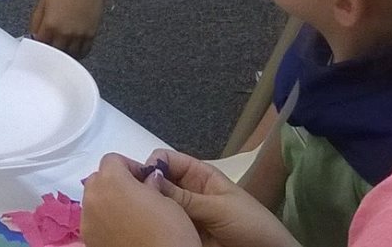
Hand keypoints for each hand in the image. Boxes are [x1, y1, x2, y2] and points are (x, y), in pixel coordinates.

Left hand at [30, 0, 107, 55]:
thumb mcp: (43, 2)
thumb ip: (35, 21)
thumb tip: (33, 35)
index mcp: (50, 25)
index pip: (40, 46)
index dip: (37, 47)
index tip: (37, 47)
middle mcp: (64, 33)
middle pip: (54, 54)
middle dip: (49, 52)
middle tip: (48, 49)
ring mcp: (78, 36)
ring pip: (69, 56)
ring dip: (63, 55)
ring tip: (60, 49)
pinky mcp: (90, 35)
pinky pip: (83, 52)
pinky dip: (77, 54)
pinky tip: (73, 49)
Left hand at [80, 154, 201, 246]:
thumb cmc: (169, 233)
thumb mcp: (167, 200)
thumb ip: (150, 184)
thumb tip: (147, 180)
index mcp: (112, 182)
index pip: (112, 159)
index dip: (130, 166)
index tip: (145, 179)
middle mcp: (93, 199)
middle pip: (98, 178)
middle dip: (116, 182)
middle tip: (139, 195)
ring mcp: (88, 222)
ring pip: (94, 200)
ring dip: (109, 201)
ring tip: (132, 215)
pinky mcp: (89, 240)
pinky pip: (94, 221)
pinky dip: (105, 221)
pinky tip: (125, 231)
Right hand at [120, 150, 298, 246]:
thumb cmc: (251, 225)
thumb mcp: (219, 207)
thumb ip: (184, 196)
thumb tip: (150, 178)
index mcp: (200, 175)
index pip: (167, 159)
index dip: (154, 165)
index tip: (146, 179)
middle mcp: (188, 191)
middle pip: (159, 182)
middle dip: (148, 186)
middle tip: (140, 199)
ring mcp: (185, 213)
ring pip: (160, 204)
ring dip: (151, 206)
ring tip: (143, 214)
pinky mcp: (183, 232)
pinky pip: (165, 225)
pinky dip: (157, 224)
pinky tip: (150, 226)